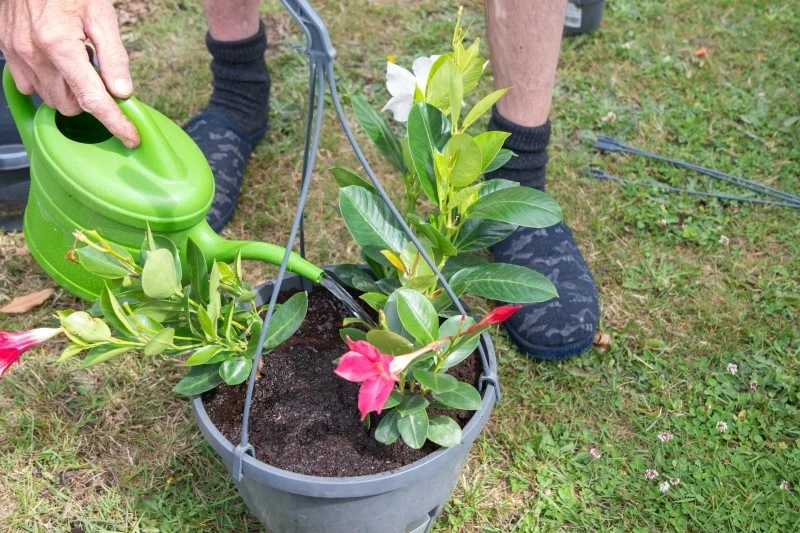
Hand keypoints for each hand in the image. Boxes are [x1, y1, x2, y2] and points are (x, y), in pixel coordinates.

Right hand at [0, 0, 139, 146]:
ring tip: (77, 59)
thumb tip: (123, 92)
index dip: (115, 122)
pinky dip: (48, 81)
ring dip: (69, 90)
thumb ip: (114, 56)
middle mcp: (33, 53)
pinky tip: (57, 61)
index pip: (92, 99)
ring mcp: (15, 53)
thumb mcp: (101, 13)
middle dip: (89, 99)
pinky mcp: (6, 50)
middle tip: (98, 72)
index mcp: (59, 44)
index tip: (130, 136)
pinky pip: (29, 84)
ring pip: (49, 98)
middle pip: (70, 105)